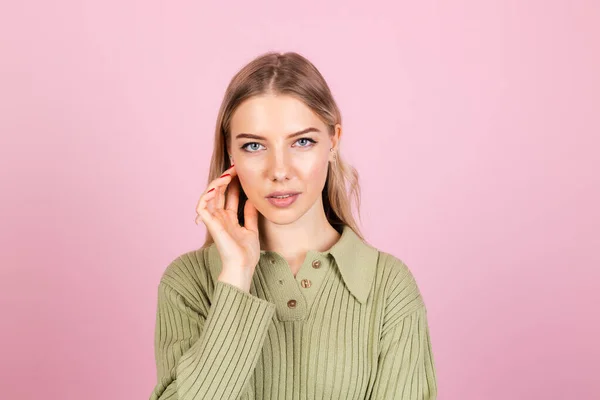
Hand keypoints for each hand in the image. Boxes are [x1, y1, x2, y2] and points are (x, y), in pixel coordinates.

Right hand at [195, 165, 259, 290]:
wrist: (243, 267)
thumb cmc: (247, 254)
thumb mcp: (252, 229)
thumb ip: (250, 215)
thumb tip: (253, 199)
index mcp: (229, 219)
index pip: (229, 195)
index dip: (233, 183)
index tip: (241, 172)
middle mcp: (220, 218)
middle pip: (219, 192)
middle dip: (226, 178)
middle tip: (235, 167)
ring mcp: (214, 220)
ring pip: (209, 195)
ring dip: (217, 183)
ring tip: (228, 174)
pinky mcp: (210, 224)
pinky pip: (202, 206)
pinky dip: (207, 195)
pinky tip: (218, 187)